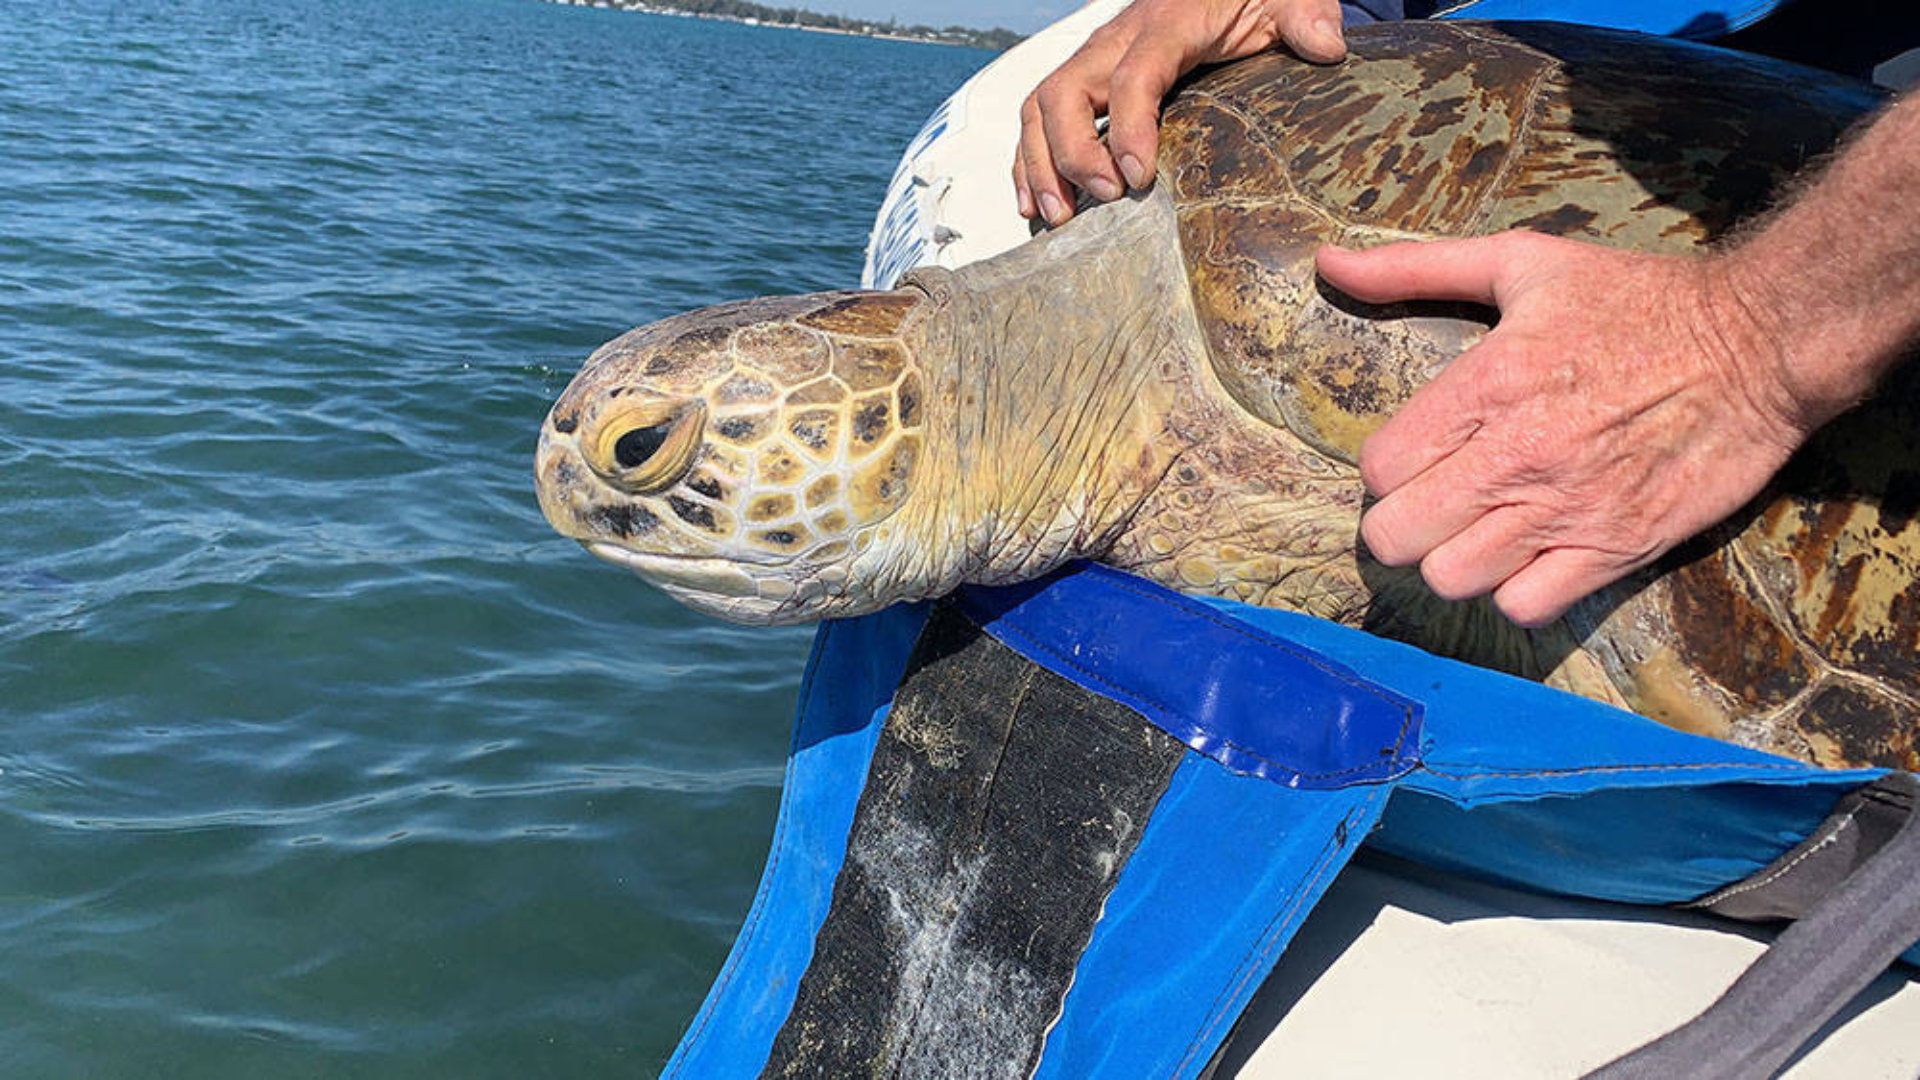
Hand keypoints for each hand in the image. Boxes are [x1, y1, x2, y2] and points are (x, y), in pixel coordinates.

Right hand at [1014, 0, 1344, 225]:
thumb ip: (1307, 18)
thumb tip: (1326, 45)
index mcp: (1167, 23)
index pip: (1133, 74)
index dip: (1129, 126)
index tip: (1139, 177)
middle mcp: (1117, 40)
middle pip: (1066, 91)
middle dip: (1072, 151)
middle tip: (1102, 200)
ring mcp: (1095, 61)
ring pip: (1041, 106)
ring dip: (1040, 163)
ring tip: (1057, 216)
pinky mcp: (1086, 82)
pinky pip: (1039, 117)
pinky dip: (1029, 161)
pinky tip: (1037, 204)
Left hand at [1316, 233, 1816, 627]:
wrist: (1759, 342)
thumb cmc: (1633, 300)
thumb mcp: (1521, 262)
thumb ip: (1415, 267)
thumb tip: (1327, 263)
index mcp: (1487, 383)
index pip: (1381, 467)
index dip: (1388, 467)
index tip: (1416, 456)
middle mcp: (1518, 454)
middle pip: (1399, 536)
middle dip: (1404, 522)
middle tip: (1434, 502)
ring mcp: (1567, 508)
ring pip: (1452, 578)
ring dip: (1453, 560)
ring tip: (1480, 530)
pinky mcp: (1617, 548)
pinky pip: (1526, 606)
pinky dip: (1517, 590)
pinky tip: (1529, 556)